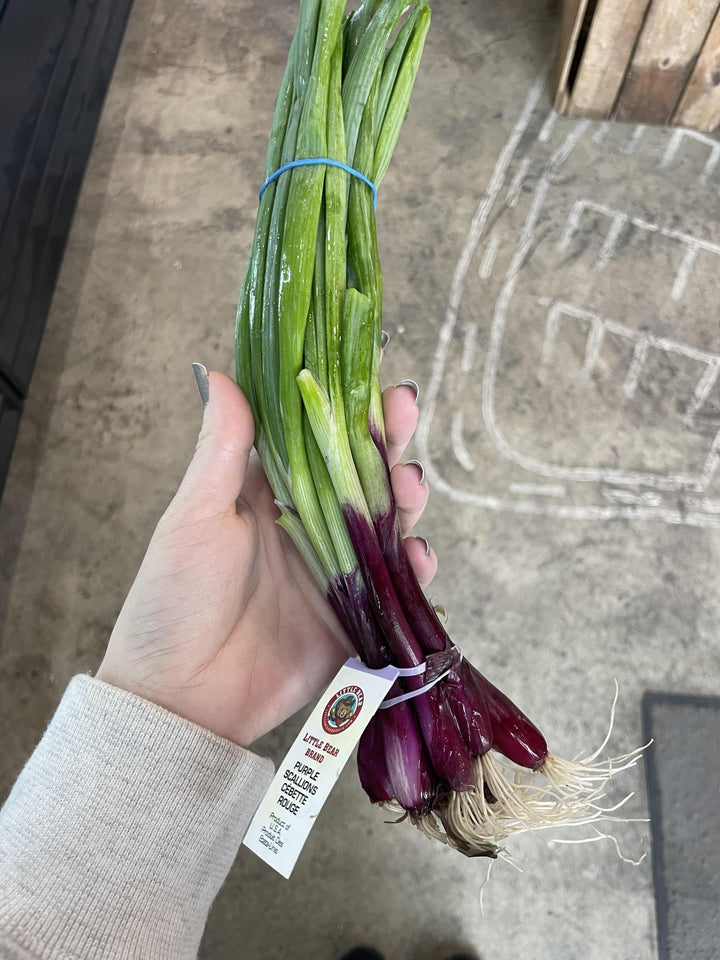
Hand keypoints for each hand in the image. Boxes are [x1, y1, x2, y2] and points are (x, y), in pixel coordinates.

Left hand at [96, 368, 436, 745]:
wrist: (182, 700)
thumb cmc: (173, 601)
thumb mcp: (193, 519)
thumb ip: (220, 450)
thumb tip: (223, 374)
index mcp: (264, 494)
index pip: (312, 437)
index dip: (343, 406)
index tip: (372, 379)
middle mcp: (304, 525)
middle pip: (357, 474)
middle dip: (385, 442)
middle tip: (404, 413)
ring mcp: (331, 571)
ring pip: (383, 523)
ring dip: (405, 498)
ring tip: (411, 485)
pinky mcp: (352, 616)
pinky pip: (394, 585)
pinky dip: (413, 567)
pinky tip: (417, 555)